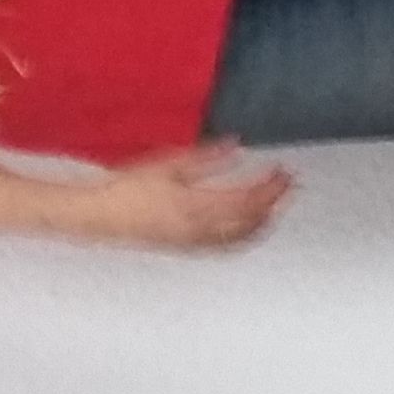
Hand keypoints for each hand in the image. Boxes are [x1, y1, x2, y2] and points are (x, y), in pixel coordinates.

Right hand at [84, 142, 292, 249]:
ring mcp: (197, 242)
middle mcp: (201, 229)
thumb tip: (238, 144)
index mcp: (196, 205)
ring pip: (243, 237)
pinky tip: (254, 225)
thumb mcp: (169, 163)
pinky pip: (229, 246)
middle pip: (252, 220)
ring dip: (266, 219)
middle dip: (275, 201)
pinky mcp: (190, 248)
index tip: (284, 171)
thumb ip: (207, 157)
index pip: (247, 199)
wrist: (104, 215)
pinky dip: (248, 235)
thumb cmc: (131, 186)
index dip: (270, 186)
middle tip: (290, 183)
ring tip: (279, 202)